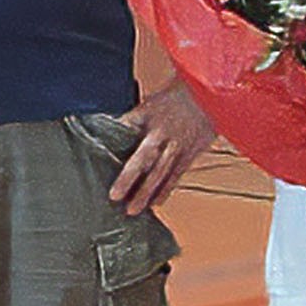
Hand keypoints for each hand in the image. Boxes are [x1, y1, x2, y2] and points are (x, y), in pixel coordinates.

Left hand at [110, 82, 215, 212]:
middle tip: (115, 197)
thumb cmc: (176, 97)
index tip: (94, 158)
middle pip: (143, 159)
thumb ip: (133, 118)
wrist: (210, 95)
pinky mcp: (190, 153)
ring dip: (146, 192)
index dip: (110, 144)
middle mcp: (162, 133)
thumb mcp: (151, 101)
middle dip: (128, 179)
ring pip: (160, 173)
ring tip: (133, 210)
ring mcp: (177, 145)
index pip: (124, 130)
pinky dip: (166, 190)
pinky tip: (156, 203)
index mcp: (148, 114)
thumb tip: (108, 129)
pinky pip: (176, 175)